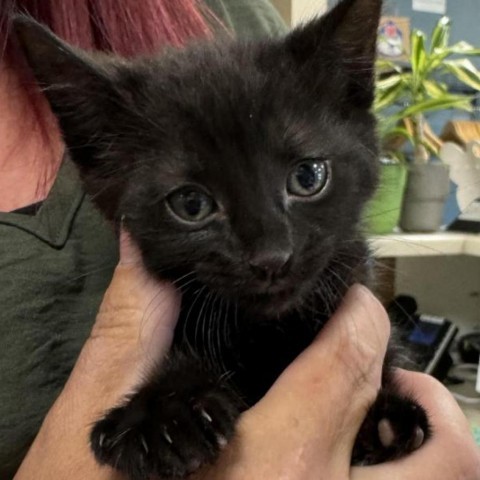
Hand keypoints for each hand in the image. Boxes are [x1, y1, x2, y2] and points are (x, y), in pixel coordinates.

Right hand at [16, 240, 479, 478]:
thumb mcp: (90, 431)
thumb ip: (127, 336)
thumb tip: (140, 252)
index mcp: (275, 468)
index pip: (352, 365)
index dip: (361, 316)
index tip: (352, 299)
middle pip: (440, 453)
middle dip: (422, 394)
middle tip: (384, 366)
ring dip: (428, 443)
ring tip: (383, 410)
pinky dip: (397, 473)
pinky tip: (349, 455)